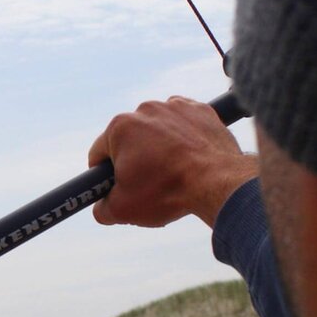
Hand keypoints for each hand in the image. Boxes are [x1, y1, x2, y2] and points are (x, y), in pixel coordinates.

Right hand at [86, 96, 258, 227]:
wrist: (218, 183)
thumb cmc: (167, 192)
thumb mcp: (122, 210)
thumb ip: (102, 208)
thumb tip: (101, 207)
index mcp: (119, 128)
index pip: (99, 154)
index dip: (103, 175)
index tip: (115, 187)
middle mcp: (145, 110)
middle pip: (129, 140)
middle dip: (134, 159)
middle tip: (148, 183)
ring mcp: (175, 106)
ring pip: (156, 130)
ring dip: (159, 147)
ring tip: (173, 171)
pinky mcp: (200, 110)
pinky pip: (183, 124)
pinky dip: (183, 138)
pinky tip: (188, 158)